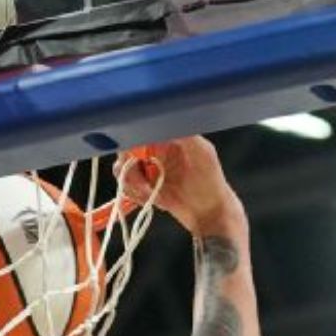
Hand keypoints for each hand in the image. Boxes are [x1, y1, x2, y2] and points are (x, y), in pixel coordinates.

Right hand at [117, 136, 244, 234]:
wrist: (210, 215)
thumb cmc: (211, 183)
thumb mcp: (202, 153)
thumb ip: (184, 134)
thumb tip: (162, 120)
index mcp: (168, 136)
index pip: (141, 131)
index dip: (132, 142)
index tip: (134, 156)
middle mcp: (156, 150)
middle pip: (127, 150)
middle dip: (128, 166)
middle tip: (140, 182)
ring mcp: (149, 169)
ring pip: (124, 170)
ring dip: (131, 184)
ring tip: (148, 194)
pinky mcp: (146, 187)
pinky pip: (128, 187)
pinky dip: (134, 194)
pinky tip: (151, 199)